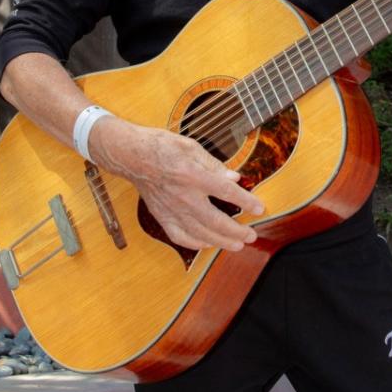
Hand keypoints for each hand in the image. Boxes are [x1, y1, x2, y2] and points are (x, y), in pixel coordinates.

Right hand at [95, 119, 265, 252]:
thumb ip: (214, 165)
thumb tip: (234, 177)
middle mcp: (184, 196)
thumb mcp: (192, 147)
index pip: (226, 192)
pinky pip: (180, 236)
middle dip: (237, 231)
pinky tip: (206, 244)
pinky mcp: (162, 216)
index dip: (246, 202)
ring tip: (237, 245)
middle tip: (251, 236)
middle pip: (216, 220)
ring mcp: (172, 209)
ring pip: (200, 233)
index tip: (259, 209)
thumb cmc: (162, 147)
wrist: (132, 156)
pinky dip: (195, 243)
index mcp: (194, 175)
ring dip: (221, 242)